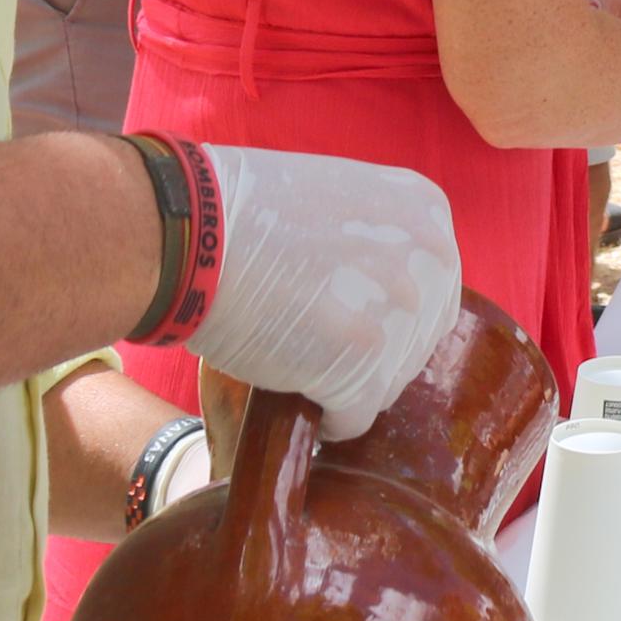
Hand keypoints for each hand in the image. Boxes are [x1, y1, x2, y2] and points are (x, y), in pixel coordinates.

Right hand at [187, 146, 467, 441]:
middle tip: (309, 341)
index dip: (381, 313)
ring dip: (343, 384)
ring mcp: (401, 316)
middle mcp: (430, 261)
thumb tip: (394, 295)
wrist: (190, 233)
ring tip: (293, 357)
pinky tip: (289, 391)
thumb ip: (380, 240)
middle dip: (367, 353)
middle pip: (414, 342)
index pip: (430, 292)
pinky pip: (353, 420)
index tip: (339, 313)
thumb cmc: (243, 214)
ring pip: (387, 384)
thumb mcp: (340, 200)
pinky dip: (323, 419)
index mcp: (426, 213)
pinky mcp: (365, 369)